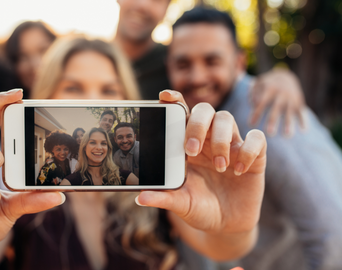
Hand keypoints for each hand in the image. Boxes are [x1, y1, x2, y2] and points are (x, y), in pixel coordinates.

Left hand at [137, 90, 265, 258]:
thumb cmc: (200, 208)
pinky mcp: (255, 156)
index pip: (182, 113)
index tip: (164, 96)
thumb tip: (140, 198)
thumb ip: (163, 198)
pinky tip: (239, 170)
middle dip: (197, 124)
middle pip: (204, 110)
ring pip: (227, 118)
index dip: (174, 100)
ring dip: (220, 140)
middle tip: (190, 149)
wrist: (227, 225)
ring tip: (219, 167)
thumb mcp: (180, 204)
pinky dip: (248, 150)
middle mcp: (209, 139)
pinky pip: (257, 138)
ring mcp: (232, 145)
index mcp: (188, 144)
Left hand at [249, 68, 306, 136]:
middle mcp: (281, 94)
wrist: (285, 76)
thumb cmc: (266, 84)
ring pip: (290, 112)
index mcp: (269, 89)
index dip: (257, 113)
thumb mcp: (258, 83)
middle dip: (273, 120)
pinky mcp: (299, 102)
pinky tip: (303, 130)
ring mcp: (291, 98)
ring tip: (287, 135)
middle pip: (276, 108)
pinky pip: (301, 112)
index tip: (250, 124)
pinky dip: (303, 120)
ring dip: (288, 123)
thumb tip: (252, 103)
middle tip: (269, 133)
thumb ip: (253, 92)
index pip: (262, 102)